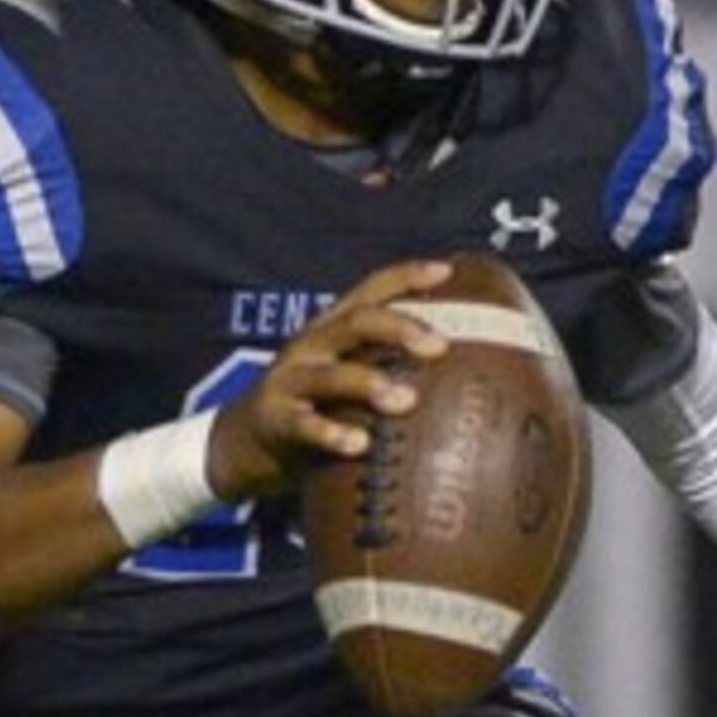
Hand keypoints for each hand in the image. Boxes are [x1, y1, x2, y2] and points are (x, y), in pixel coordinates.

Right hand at [205, 257, 453, 502]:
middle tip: (439, 346)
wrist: (249, 440)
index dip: (407, 276)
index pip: (371, 289)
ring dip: (369, 384)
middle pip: (356, 323)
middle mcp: (313, 345)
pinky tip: (358, 444)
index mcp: (335, 327)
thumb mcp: (350, 373)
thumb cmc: (321, 404)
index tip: (447, 272)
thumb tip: (468, 373)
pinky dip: (331, 434)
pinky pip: (304, 426)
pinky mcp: (277, 419)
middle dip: (399, 329)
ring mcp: (292, 381)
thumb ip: (392, 366)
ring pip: (331, 375)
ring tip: (406, 400)